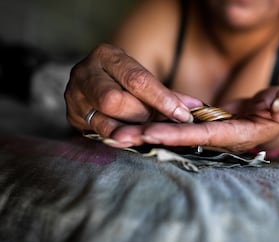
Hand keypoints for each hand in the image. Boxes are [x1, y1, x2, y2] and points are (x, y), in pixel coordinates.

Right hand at [64, 43, 202, 136]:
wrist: (94, 82)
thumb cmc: (126, 80)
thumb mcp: (144, 79)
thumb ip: (168, 94)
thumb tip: (197, 108)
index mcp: (107, 56)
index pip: (136, 79)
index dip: (161, 99)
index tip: (182, 115)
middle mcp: (84, 73)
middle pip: (114, 100)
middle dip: (140, 115)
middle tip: (157, 122)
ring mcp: (74, 96)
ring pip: (104, 122)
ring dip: (131, 131)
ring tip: (148, 135)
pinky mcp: (72, 117)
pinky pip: (98, 134)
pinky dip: (120, 138)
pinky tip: (133, 140)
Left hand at [107, 86, 278, 152]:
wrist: (270, 113)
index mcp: (238, 134)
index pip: (205, 136)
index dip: (178, 134)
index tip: (150, 132)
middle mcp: (218, 140)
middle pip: (180, 140)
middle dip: (151, 138)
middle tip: (118, 137)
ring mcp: (207, 135)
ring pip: (172, 135)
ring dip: (145, 135)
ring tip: (114, 134)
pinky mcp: (200, 128)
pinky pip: (174, 128)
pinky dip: (153, 127)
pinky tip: (130, 125)